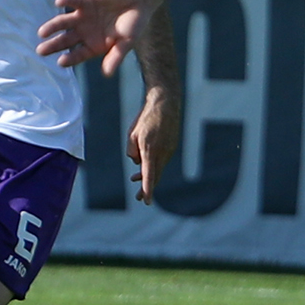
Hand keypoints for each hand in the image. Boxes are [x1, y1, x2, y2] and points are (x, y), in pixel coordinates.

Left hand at [39, 0, 151, 75]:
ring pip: (64, 22)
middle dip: (53, 46)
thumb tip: (107, 74)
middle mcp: (84, 32)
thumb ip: (116, 56)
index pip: (78, 54)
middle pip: (65, 40)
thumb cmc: (134, 24)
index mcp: (93, 45)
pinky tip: (58, 3)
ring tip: (42, 33)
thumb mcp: (127, 42)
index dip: (70, 58)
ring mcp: (82, 16)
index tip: (61, 61)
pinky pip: (72, 1)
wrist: (140, 0)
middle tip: (40, 51)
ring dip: (53, 26)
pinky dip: (65, 1)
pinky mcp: (84, 0)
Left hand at [126, 86, 180, 204]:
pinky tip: (145, 158)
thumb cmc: (146, 118)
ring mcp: (170, 150)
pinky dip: (154, 164)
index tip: (146, 201)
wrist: (164, 103)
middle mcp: (163, 153)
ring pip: (159, 168)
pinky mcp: (172, 146)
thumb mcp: (132, 135)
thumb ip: (132, 151)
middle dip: (146, 188)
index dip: (147, 190)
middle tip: (138, 198)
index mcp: (150, 150)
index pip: (149, 176)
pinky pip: (162, 160)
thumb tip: (137, 163)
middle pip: (155, 176)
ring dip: (148, 174)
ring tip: (134, 177)